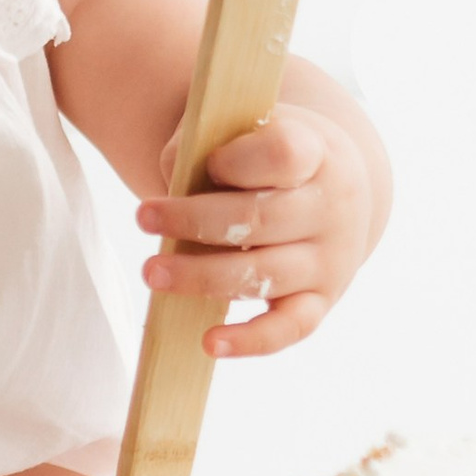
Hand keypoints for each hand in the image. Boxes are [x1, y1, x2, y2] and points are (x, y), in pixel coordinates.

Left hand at [134, 103, 372, 359]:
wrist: (334, 191)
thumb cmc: (268, 157)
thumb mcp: (244, 133)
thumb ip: (202, 146)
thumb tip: (171, 186)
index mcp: (315, 151)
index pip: (282, 154)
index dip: (238, 161)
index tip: (208, 162)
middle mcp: (331, 207)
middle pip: (261, 219)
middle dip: (195, 221)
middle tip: (142, 218)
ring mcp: (329, 259)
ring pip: (263, 275)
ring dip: (202, 277)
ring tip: (153, 273)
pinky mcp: (321, 300)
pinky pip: (289, 327)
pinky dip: (250, 341)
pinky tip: (209, 343)